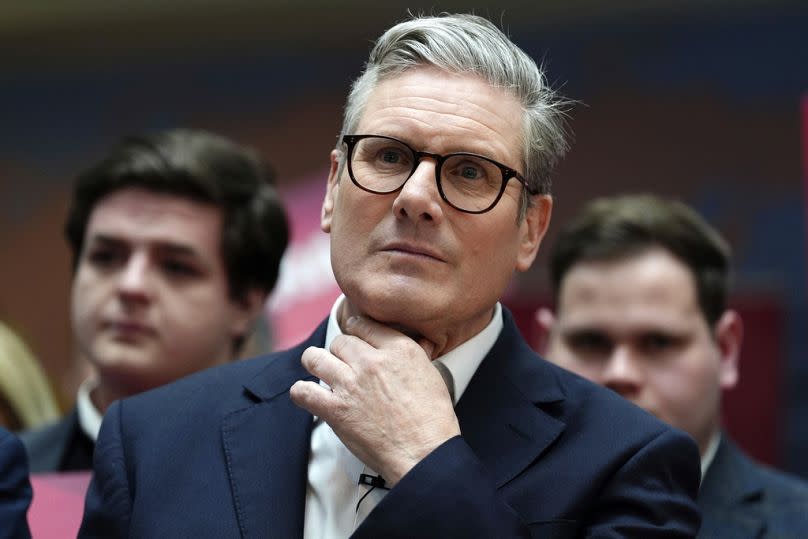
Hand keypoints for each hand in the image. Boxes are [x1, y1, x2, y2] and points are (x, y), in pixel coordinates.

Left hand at [289, 315, 459, 485]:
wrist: (425, 452)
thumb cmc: (433, 420)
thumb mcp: (432, 375)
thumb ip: (415, 356)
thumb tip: (415, 345)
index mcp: (398, 349)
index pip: (364, 324)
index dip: (356, 330)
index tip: (354, 337)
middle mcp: (371, 362)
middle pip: (340, 341)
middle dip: (340, 351)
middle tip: (343, 362)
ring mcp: (350, 384)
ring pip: (315, 358)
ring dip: (316, 364)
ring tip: (320, 370)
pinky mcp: (336, 409)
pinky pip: (303, 392)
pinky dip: (302, 392)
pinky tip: (308, 394)